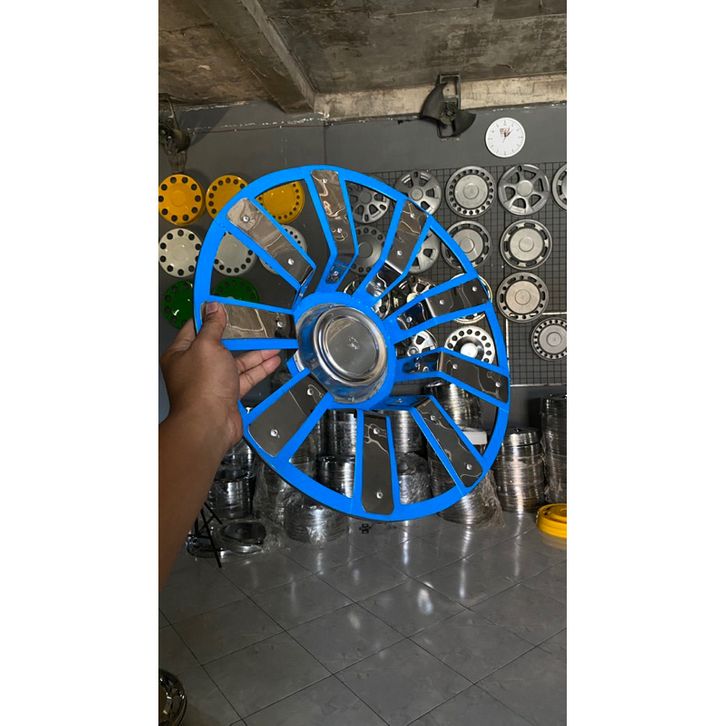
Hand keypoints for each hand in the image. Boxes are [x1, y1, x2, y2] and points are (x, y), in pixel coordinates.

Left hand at [160, 302, 280, 449]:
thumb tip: (213, 308)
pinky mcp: (228, 394)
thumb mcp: (207, 346)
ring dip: (255, 351)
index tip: (224, 306)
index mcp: (181, 353)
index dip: (212, 316)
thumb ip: (212, 326)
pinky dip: (259, 367)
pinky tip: (271, 359)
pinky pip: (246, 376)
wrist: (210, 423)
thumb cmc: (200, 389)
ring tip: (272, 341)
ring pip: (236, 361)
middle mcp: (196, 367)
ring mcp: (213, 381)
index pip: (197, 328)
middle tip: (254, 324)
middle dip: (239, 336)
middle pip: (220, 345)